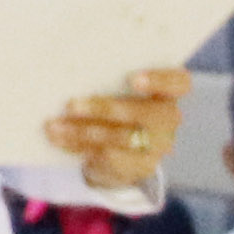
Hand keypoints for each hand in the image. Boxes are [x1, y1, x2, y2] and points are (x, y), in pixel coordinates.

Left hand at [39, 67, 186, 191]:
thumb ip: (106, 79)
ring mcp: (157, 145)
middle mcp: (169, 118)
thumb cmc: (116, 103)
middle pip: (145, 113)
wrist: (120, 152)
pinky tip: (58, 139)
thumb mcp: (116, 89)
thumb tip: (66, 67)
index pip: (179, 82)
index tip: (132, 79)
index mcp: (168, 91)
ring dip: (81, 131)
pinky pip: (108, 156)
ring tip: (53, 126)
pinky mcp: (140, 166)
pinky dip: (78, 146)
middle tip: (71, 105)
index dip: (160, 80)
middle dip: (104, 108)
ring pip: (121, 137)